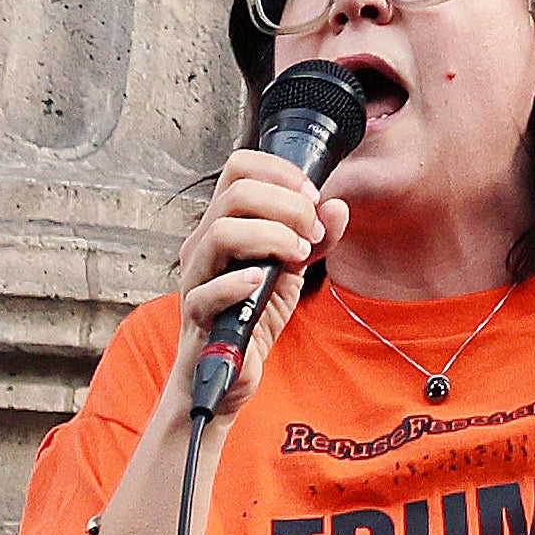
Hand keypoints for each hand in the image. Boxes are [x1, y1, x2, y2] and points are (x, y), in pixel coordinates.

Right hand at [186, 144, 348, 324]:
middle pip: (236, 194)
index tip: (312, 197)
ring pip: (221, 232)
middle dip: (287, 206)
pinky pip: (207, 291)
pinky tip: (261, 282)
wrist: (231, 366)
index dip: (280, 173)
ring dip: (271, 237)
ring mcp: (196, 276)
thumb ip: (316, 239)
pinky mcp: (196, 313)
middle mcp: (204, 242)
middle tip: (311, 234)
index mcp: (224, 222)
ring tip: (297, 256)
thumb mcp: (292, 269)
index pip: (239, 168)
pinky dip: (236, 283)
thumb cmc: (253, 312)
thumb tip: (337, 207)